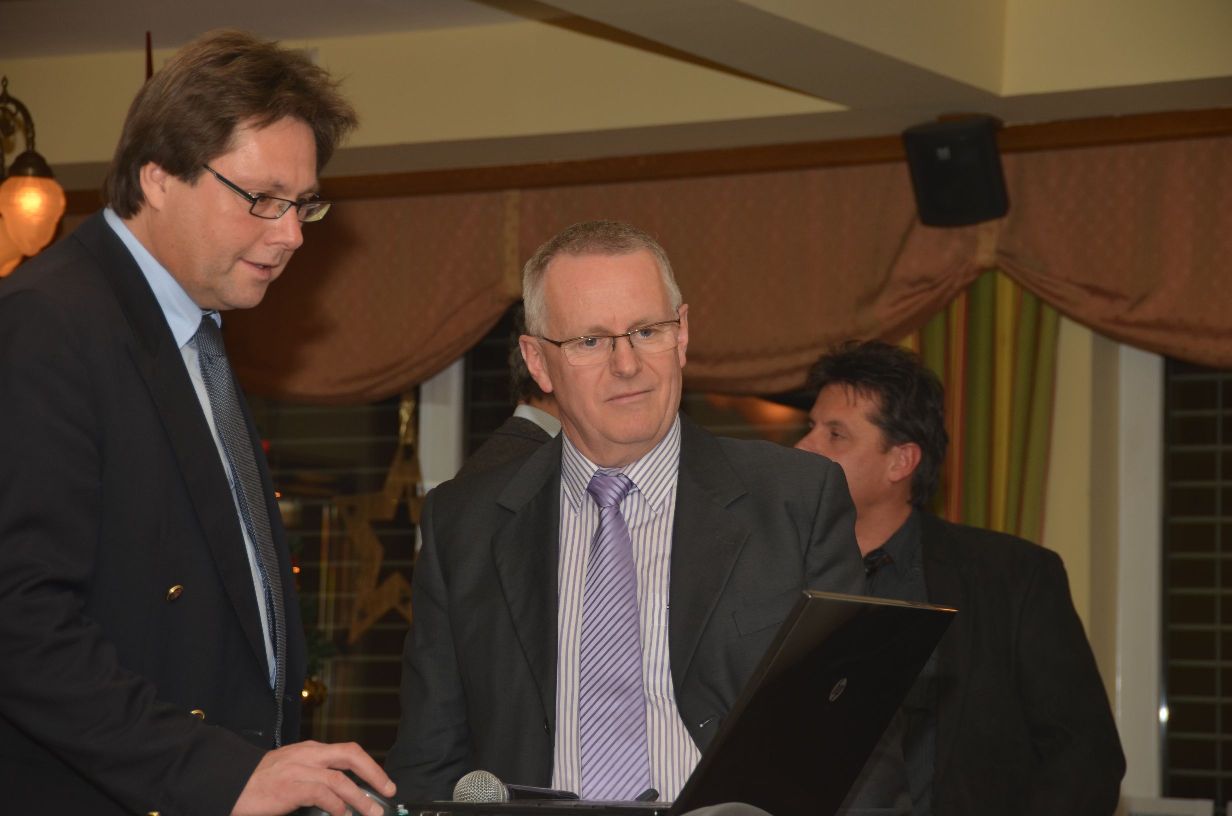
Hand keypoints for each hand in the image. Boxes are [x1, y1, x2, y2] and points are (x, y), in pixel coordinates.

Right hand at [230, 740, 395, 815]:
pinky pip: (320, 793)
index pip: (348, 751)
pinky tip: (342, 814)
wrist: (229, 783)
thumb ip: (316, 776)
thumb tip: (344, 796)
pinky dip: (336, 804)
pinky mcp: (289, 787)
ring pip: (339, 779)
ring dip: (360, 797)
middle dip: (374, 772)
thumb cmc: (260, 782)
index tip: (384, 782)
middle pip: (350, 754)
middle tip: (388, 791)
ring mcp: (298, 769)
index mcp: (310, 750)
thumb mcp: (292, 770)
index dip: (370, 766)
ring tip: (371, 812)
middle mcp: (307, 755)